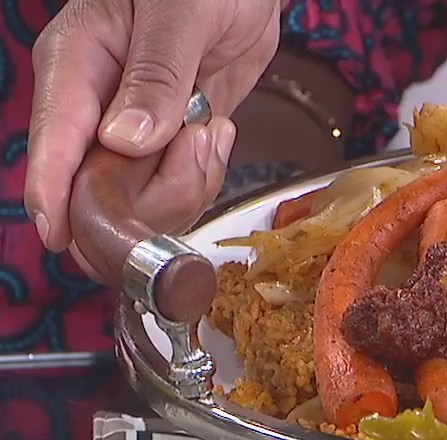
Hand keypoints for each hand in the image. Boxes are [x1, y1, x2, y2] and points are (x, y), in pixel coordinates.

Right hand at [25, 0, 280, 264]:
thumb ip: (156, 74)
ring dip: (187, 181)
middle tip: (196, 142)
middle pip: (97, 189)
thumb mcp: (179, 13)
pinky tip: (215, 133)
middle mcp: (96, 105)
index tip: (64, 233)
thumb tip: (124, 140)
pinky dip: (204, 176)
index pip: (52, 140)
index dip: (54, 194)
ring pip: (142, 199)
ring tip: (210, 128)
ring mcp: (134, 130)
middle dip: (154, 190)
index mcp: (76, 62)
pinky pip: (178, 189)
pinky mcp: (171, 143)